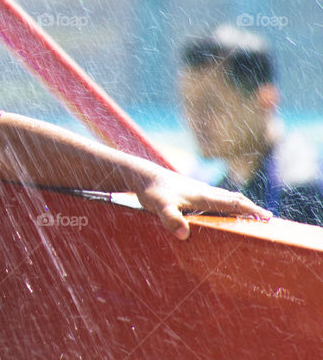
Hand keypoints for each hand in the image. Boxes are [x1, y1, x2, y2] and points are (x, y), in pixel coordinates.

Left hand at [135, 169, 272, 239]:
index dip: (251, 209)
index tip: (268, 217)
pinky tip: (222, 212)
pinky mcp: (190, 193)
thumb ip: (171, 219)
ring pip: (224, 197)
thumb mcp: (160, 207)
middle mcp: (204, 192)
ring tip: (250, 215)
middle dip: (250, 208)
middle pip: (233, 199)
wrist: (142, 176)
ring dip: (239, 205)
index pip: (233, 202)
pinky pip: (214, 199)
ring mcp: (198, 191)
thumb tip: (184, 234)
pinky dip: (225, 205)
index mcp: (204, 196)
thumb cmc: (152, 192)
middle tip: (267, 217)